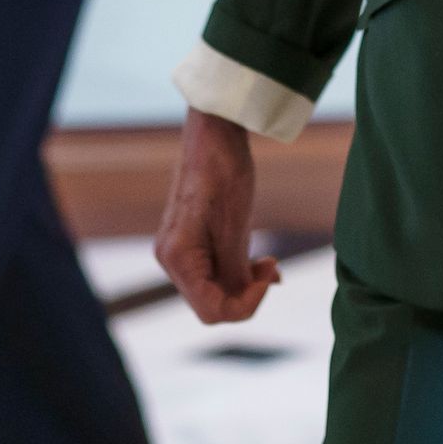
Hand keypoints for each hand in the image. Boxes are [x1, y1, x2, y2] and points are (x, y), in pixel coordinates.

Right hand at [157, 108, 280, 323]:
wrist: (213, 133)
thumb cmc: (223, 171)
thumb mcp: (235, 225)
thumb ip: (235, 270)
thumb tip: (241, 303)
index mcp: (177, 257)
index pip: (212, 311)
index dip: (246, 306)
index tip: (269, 279)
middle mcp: (170, 260)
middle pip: (211, 305)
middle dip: (245, 294)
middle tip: (271, 268)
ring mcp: (178, 252)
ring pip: (213, 291)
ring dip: (243, 284)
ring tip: (268, 263)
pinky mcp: (190, 243)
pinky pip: (213, 273)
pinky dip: (236, 272)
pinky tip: (257, 260)